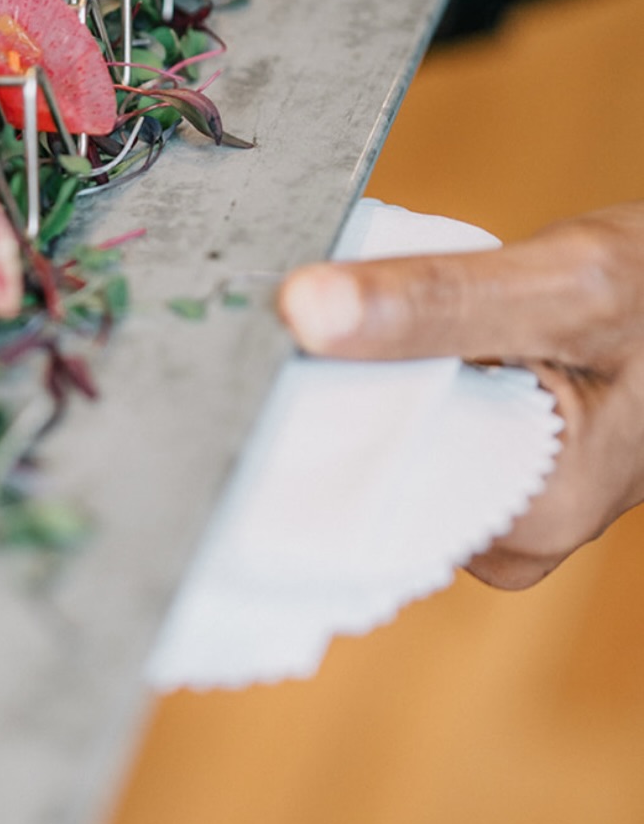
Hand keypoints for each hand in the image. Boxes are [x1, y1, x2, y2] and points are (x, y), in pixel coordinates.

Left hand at [277, 204, 643, 588]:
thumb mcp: (567, 283)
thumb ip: (439, 299)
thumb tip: (304, 309)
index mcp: (531, 525)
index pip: (372, 495)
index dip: (309, 425)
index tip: (257, 365)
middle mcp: (510, 540)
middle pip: (374, 480)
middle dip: (330, 407)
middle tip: (284, 336)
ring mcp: (499, 511)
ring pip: (387, 455)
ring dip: (358, 393)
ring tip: (331, 338)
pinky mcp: (489, 472)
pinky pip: (409, 437)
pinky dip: (389, 389)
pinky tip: (376, 351)